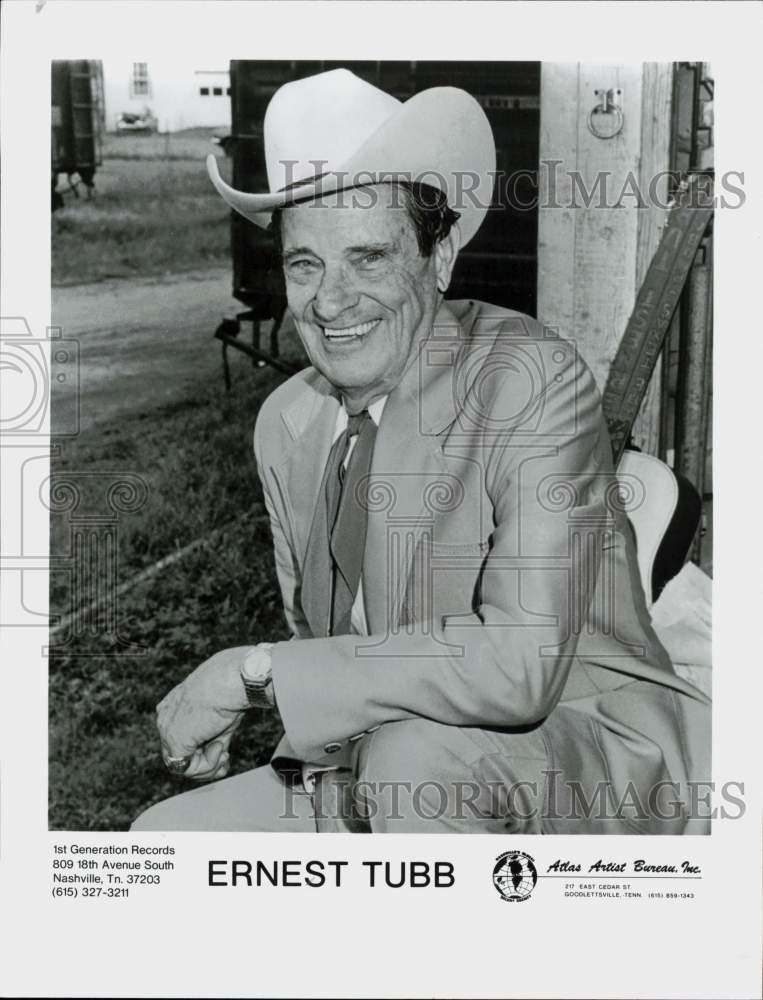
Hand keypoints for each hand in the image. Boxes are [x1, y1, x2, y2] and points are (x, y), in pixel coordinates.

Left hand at [156, 646, 254, 782]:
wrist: (229, 680)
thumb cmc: (229, 690)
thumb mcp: (220, 719)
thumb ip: (213, 739)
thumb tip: (219, 757)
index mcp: (173, 707)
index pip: (183, 741)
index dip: (204, 754)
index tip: (225, 754)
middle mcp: (166, 719)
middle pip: (182, 756)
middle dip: (207, 763)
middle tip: (226, 757)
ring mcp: (167, 731)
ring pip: (183, 766)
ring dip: (209, 764)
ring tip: (222, 747)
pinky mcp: (174, 742)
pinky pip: (188, 769)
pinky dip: (208, 764)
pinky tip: (218, 746)